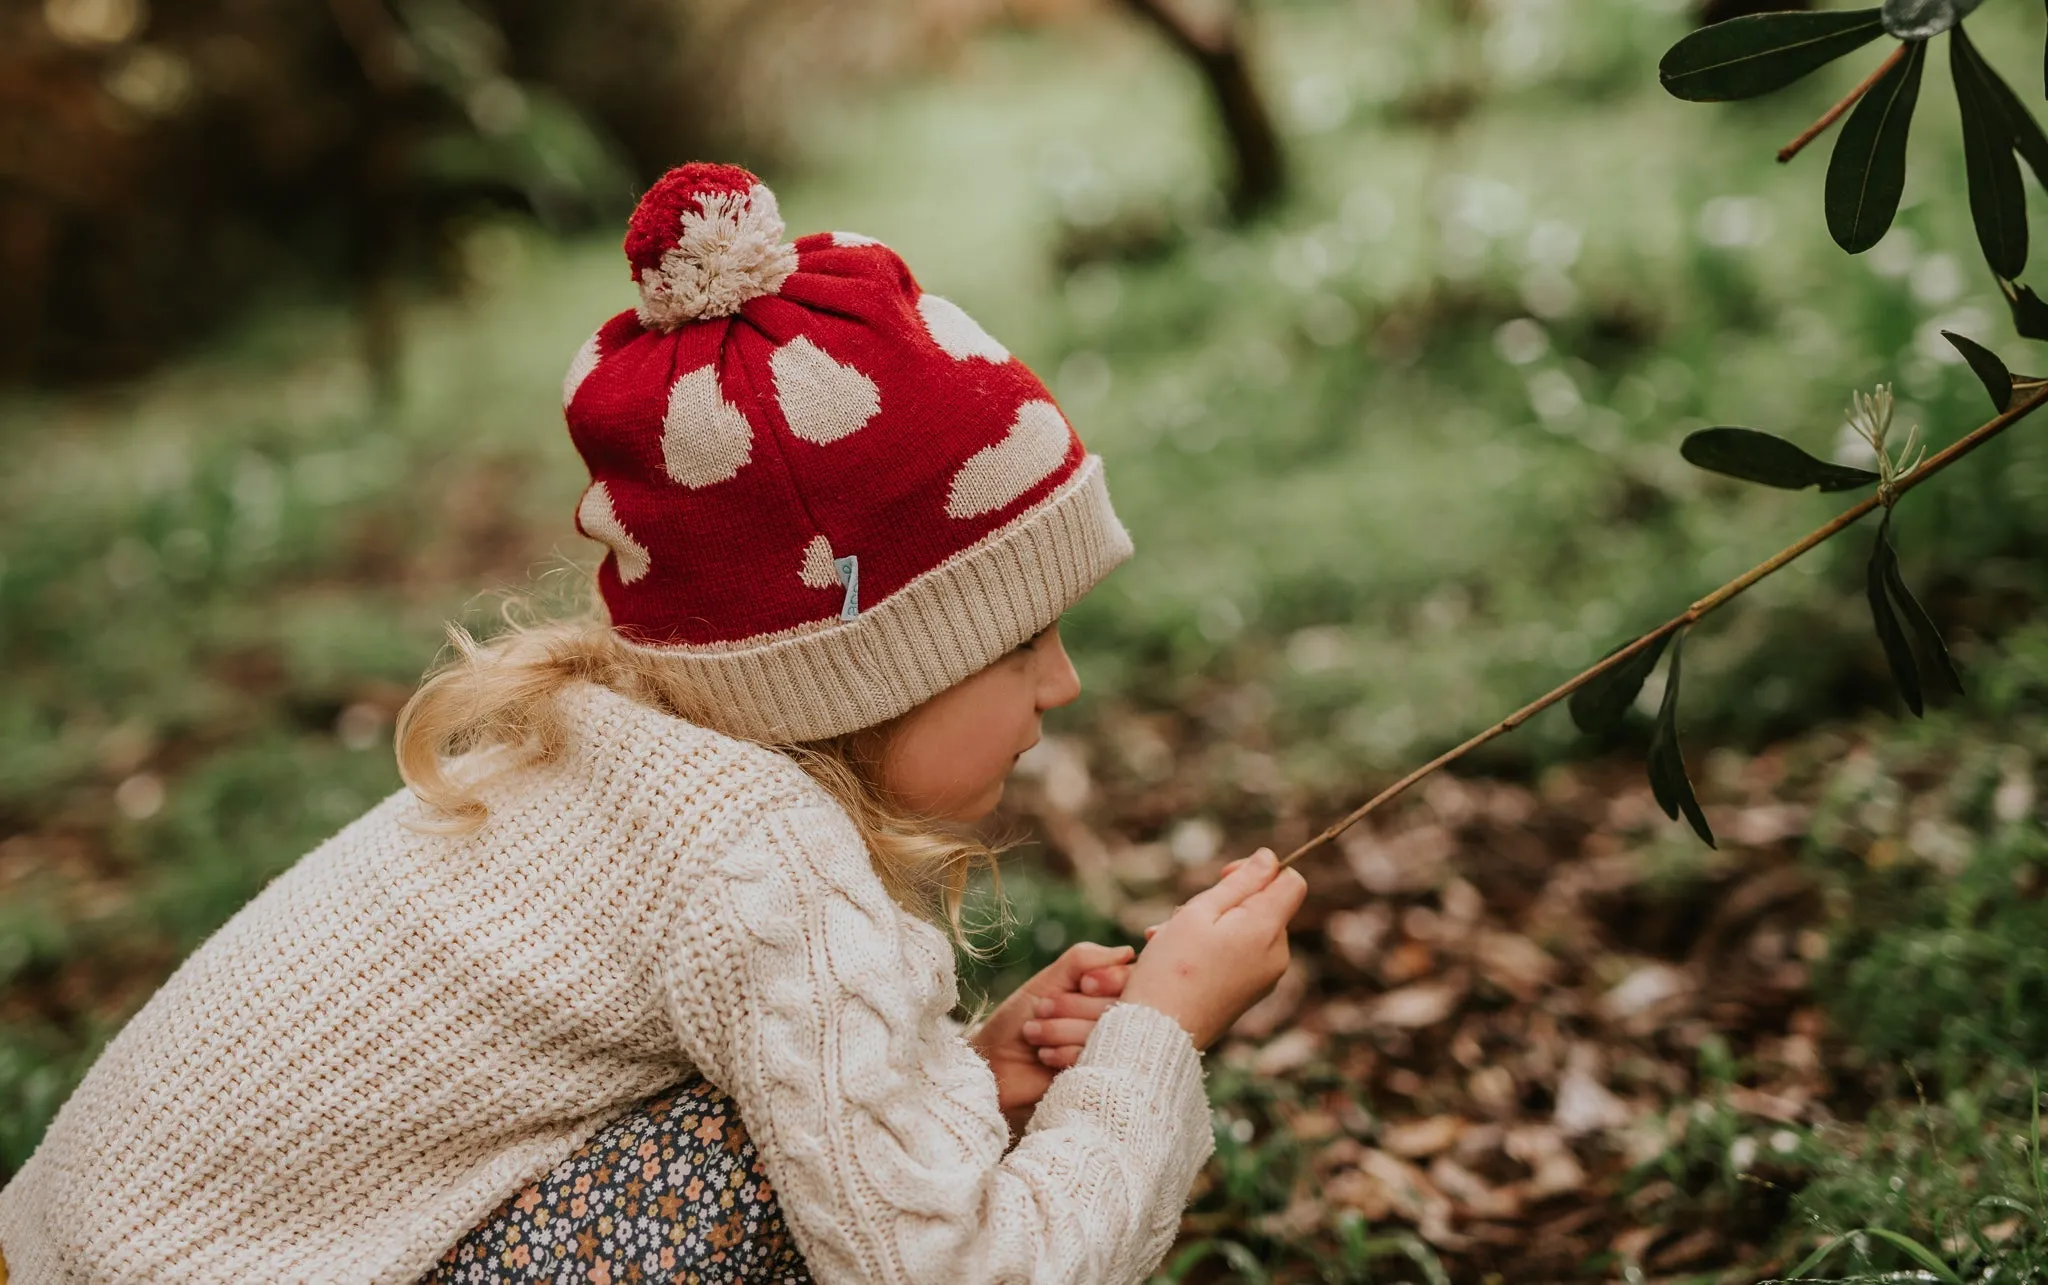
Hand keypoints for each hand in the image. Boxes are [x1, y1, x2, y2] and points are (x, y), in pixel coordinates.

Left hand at [970, 942, 1134, 1129]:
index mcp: (1106, 993)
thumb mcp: (1048, 981)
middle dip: (1074, 1006)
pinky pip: (1098, 1059)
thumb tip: (1128, 952)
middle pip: (1121, 1006)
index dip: (1112, 979)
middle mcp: (1115, 1021)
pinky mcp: (1100, 1079)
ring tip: (1033, 1033)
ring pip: (1107, 1033)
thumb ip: (1084, 960)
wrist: (994, 1065)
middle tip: (1041, 1009)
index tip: (1084, 984)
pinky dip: (1066, 1053)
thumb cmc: (1019, 1019)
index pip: (1134, 978)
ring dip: (1062, 1029)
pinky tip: (1045, 1056)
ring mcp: (1109, 1052)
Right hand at [1122, 848, 1305, 1048]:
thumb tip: (1269, 859)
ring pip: (1248, 928)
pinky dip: (1215, 946)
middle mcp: (1276, 954)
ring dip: (1212, 923)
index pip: (1291, 880)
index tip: (1224, 877)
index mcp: (1266, 930)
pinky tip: (1179, 955)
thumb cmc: (1172, 968)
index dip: (1260, 870)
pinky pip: (1241, 953)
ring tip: (1169, 936)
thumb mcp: (1199, 912)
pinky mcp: (1251, 991)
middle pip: (1265, 904)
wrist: (1159, 1033)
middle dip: (1226, 900)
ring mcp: (1266, 976)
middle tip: (1182, 915)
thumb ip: (1239, 883)